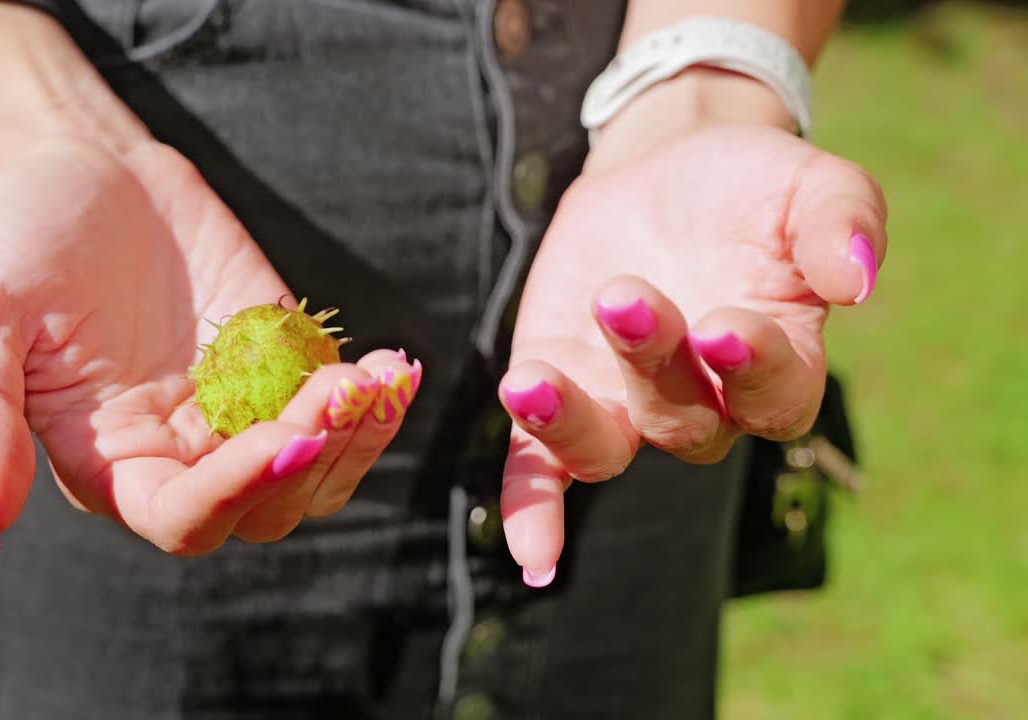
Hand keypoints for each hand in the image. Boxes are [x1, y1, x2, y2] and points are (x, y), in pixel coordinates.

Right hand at [0, 138, 420, 555]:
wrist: (82, 166)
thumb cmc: (14, 241)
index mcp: (109, 464)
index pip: (184, 518)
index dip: (237, 492)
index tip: (287, 437)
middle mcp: (180, 452)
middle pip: (267, 507)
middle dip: (312, 458)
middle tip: (341, 391)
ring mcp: (239, 407)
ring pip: (317, 471)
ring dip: (358, 438)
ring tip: (379, 380)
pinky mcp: (282, 360)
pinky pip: (337, 406)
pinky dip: (372, 398)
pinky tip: (393, 365)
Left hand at [498, 73, 886, 582]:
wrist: (668, 165)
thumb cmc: (754, 186)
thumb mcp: (810, 182)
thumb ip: (842, 221)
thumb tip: (857, 278)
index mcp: (778, 362)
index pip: (778, 397)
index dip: (754, 372)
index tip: (724, 326)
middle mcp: (704, 401)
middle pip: (684, 418)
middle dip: (652, 363)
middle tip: (627, 297)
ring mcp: (625, 402)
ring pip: (604, 450)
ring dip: (570, 425)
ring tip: (532, 381)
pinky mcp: (561, 389)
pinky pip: (544, 469)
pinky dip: (534, 509)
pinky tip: (529, 552)